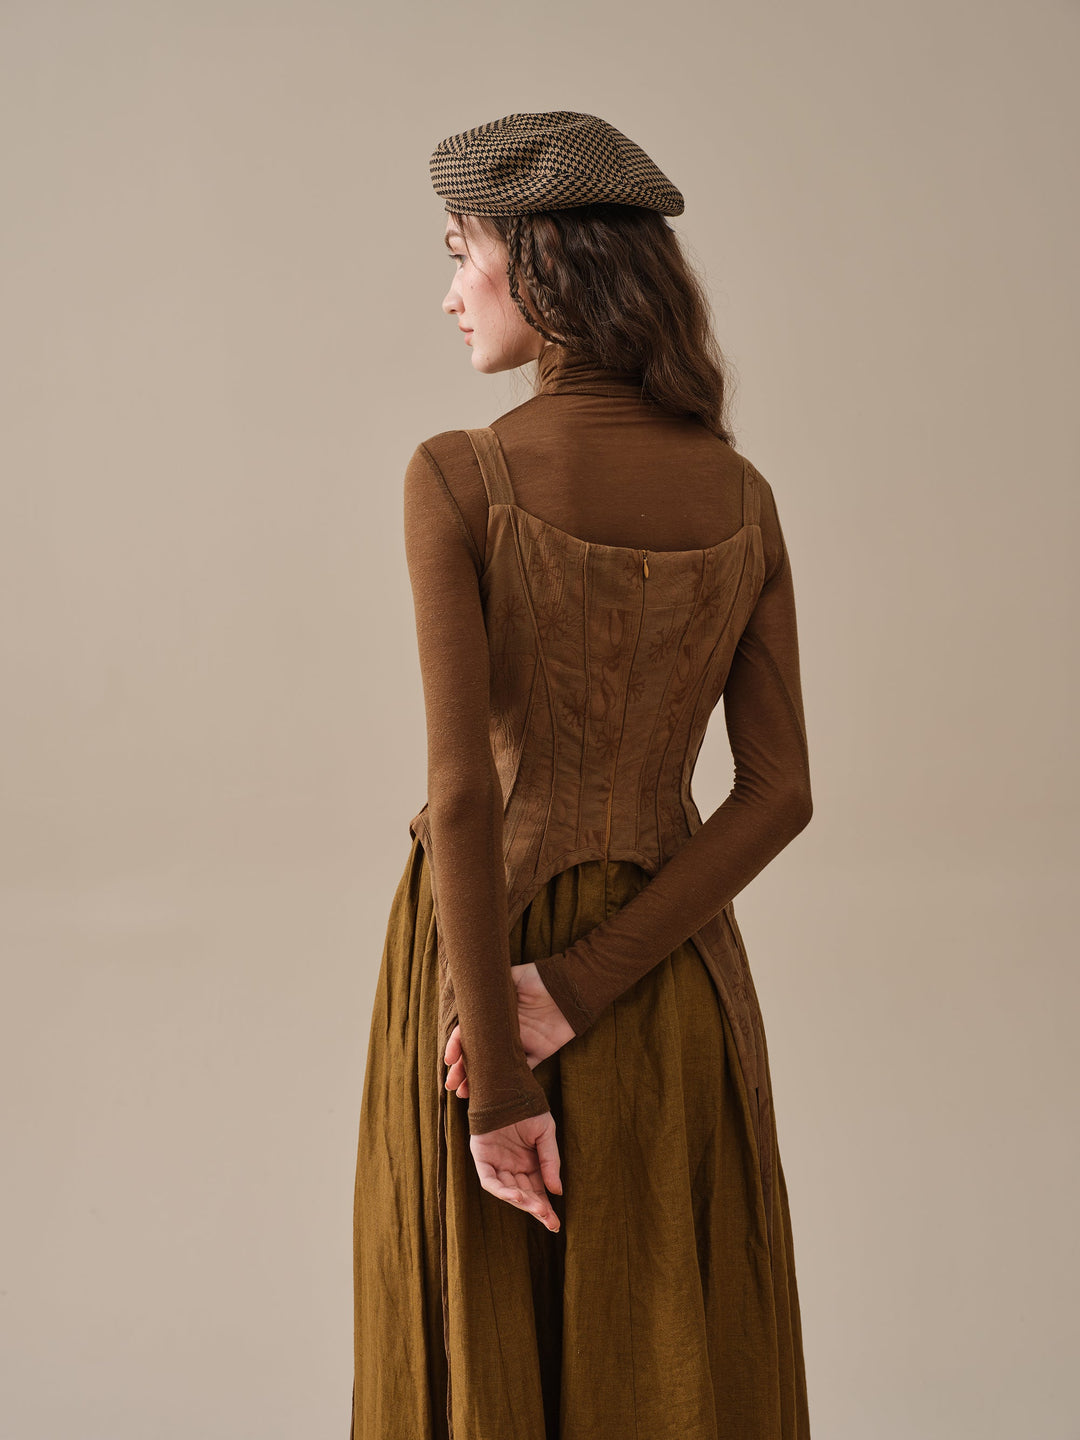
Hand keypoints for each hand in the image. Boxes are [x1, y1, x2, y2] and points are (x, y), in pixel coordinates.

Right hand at [443, 962, 575, 1100]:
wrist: (569, 987)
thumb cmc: (538, 978)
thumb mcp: (510, 978)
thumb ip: (490, 990)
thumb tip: (468, 997)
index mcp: (494, 1014)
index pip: (469, 1032)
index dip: (456, 1045)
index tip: (449, 1060)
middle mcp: (504, 1031)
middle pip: (479, 1054)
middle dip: (462, 1070)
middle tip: (451, 1084)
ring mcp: (520, 1043)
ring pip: (496, 1067)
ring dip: (480, 1081)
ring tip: (464, 1094)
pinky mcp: (538, 1053)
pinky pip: (523, 1072)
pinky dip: (509, 1082)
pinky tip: (495, 1093)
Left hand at [469, 1109, 561, 1231]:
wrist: (507, 1086)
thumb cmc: (527, 1107)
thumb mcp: (546, 1134)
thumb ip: (550, 1162)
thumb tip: (556, 1192)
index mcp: (529, 1163)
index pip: (537, 1191)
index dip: (545, 1208)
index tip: (555, 1223)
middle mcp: (512, 1166)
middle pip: (524, 1194)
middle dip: (536, 1209)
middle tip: (549, 1221)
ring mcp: (496, 1163)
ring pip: (508, 1190)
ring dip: (521, 1201)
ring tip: (536, 1207)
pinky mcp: (482, 1157)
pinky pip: (490, 1180)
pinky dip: (501, 1190)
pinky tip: (516, 1196)